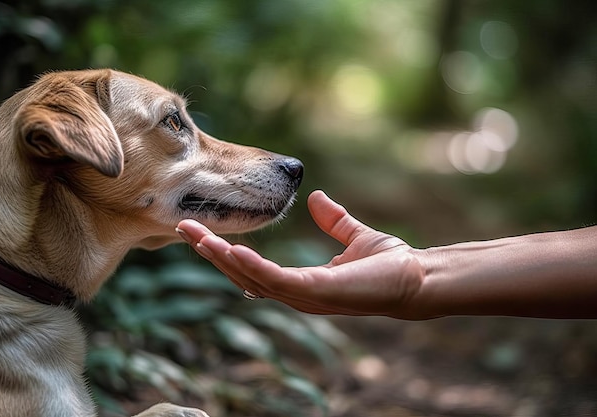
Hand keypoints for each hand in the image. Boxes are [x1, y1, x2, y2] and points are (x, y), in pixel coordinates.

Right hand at [177, 190, 427, 318]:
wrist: (419, 279)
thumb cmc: (390, 265)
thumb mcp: (354, 236)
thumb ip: (333, 220)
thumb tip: (315, 198)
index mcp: (300, 282)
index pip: (254, 269)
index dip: (228, 251)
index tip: (204, 229)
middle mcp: (296, 293)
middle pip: (243, 275)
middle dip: (212, 252)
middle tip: (183, 227)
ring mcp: (305, 296)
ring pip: (251, 279)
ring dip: (221, 257)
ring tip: (196, 234)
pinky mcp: (317, 292)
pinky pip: (275, 281)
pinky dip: (251, 266)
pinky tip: (232, 248)